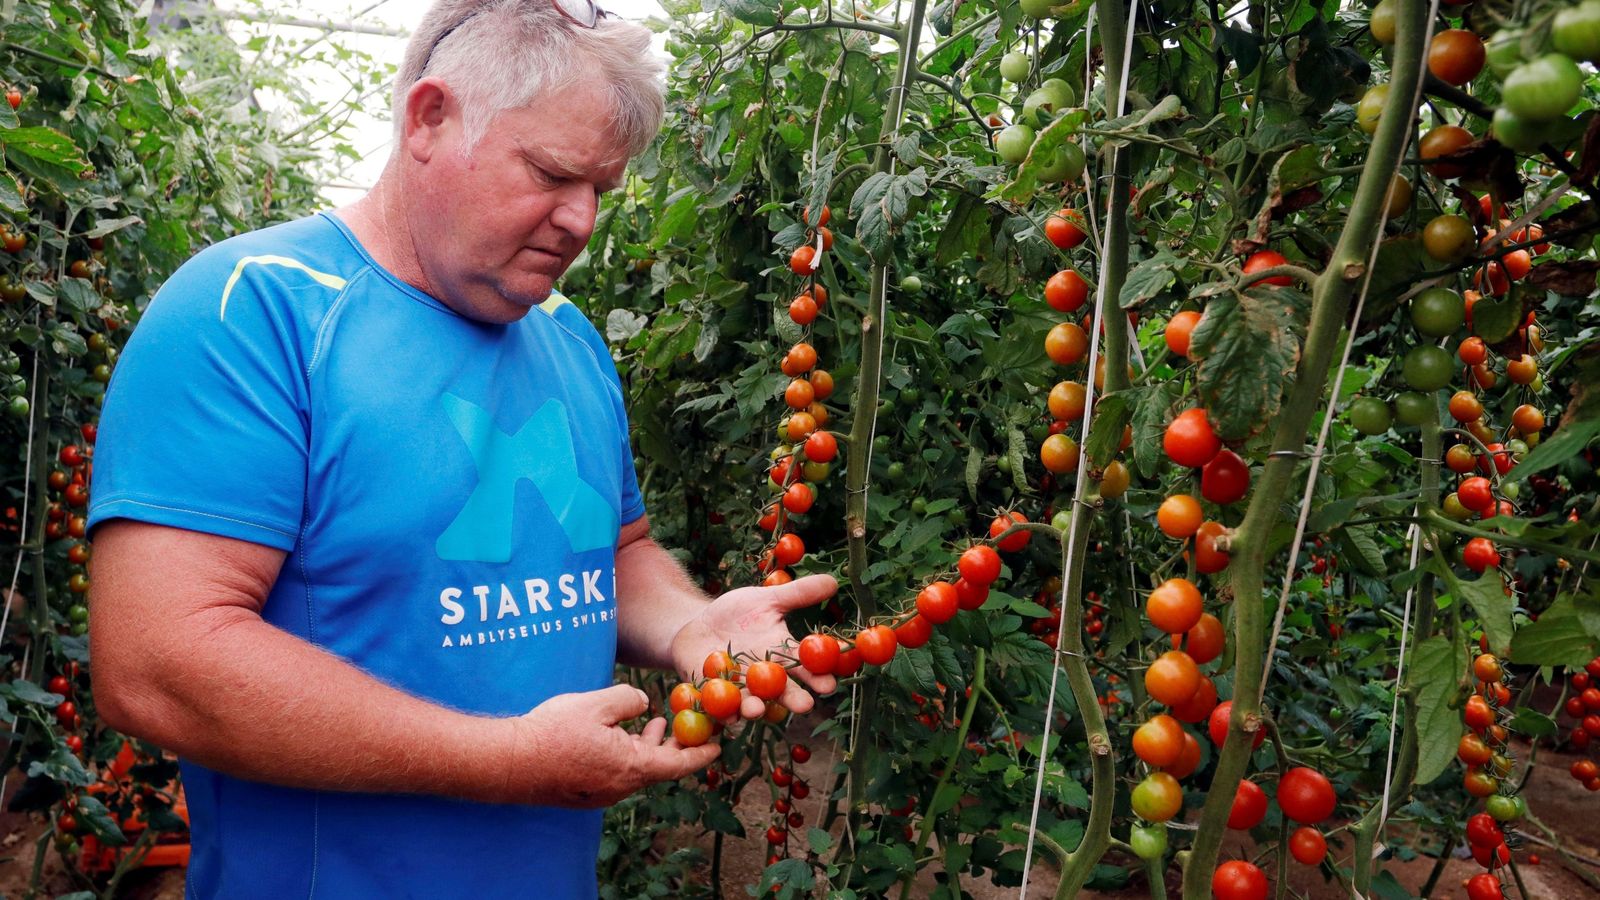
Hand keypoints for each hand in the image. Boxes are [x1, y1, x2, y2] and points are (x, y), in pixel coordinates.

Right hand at [505, 684, 720, 807]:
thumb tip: (643, 703)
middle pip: (659, 767)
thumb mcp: (597, 703)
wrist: (509, 762)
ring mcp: (602, 792)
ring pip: (637, 769)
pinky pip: (617, 773)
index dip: (701, 753)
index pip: (679, 764)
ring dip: (650, 747)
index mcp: (632, 767)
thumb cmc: (553, 732)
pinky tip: (621, 735)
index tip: (719, 744)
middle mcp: (620, 786)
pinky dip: (628, 753)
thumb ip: (628, 699)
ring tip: (657, 724)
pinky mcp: (585, 792)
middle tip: (689, 726)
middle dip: (676, 746)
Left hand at [670, 573, 839, 719]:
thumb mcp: (767, 599)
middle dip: (793, 699)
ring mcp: (740, 687)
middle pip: (782, 692)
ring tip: (758, 709)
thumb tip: (834, 581)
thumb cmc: (738, 613)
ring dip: (755, 709)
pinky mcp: (714, 694)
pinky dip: (723, 714)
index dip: (818, 674)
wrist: (698, 624)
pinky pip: (720, 708)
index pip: (805, 666)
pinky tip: (727, 717)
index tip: (830, 681)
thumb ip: (799, 594)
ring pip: (752, 703)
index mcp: (782, 654)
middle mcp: (765, 677)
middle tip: (805, 706)